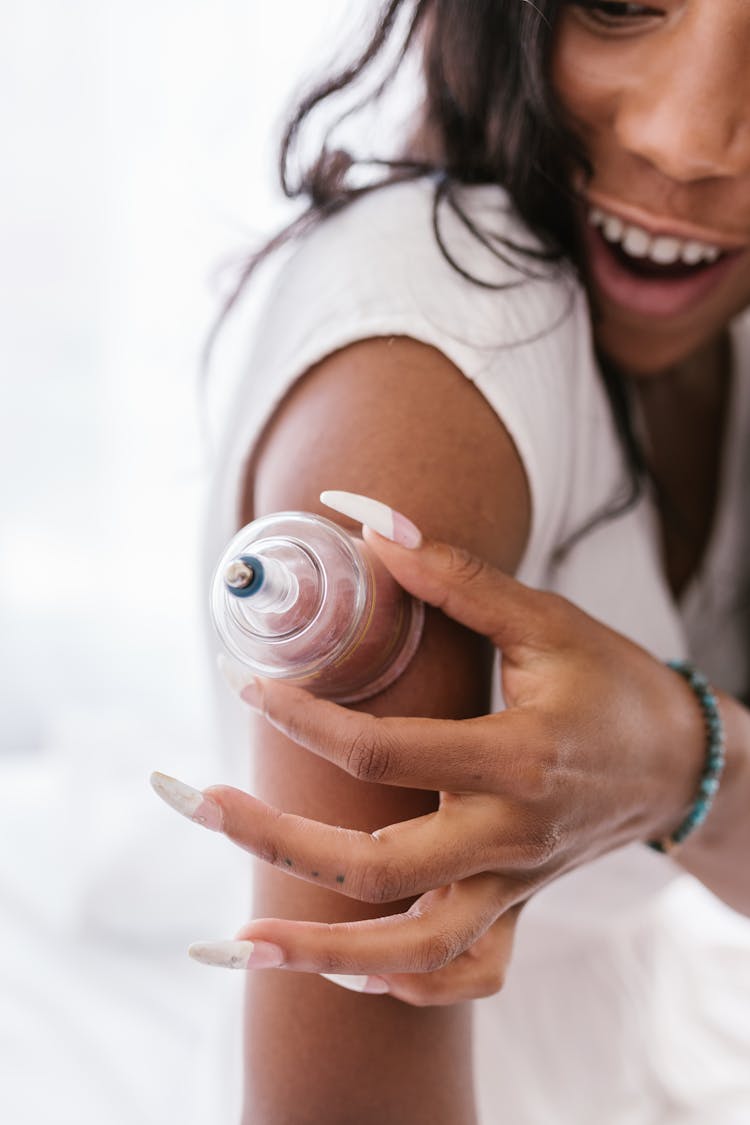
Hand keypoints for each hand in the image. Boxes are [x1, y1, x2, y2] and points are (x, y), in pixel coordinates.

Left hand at [154, 522, 702, 1003]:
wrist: (682, 758)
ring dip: (323, 954)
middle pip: (374, 869)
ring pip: (413, 952)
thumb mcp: (544, 619)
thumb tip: (371, 523)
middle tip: (199, 805)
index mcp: (514, 760)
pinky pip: (470, 973)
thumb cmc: (611, 681)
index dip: (303, 719)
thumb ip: (456, 576)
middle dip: (273, 841)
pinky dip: (411, 986)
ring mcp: (512, 884)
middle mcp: (508, 837)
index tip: (248, 686)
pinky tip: (353, 975)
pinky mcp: (518, 906)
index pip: (382, 754)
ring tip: (244, 940)